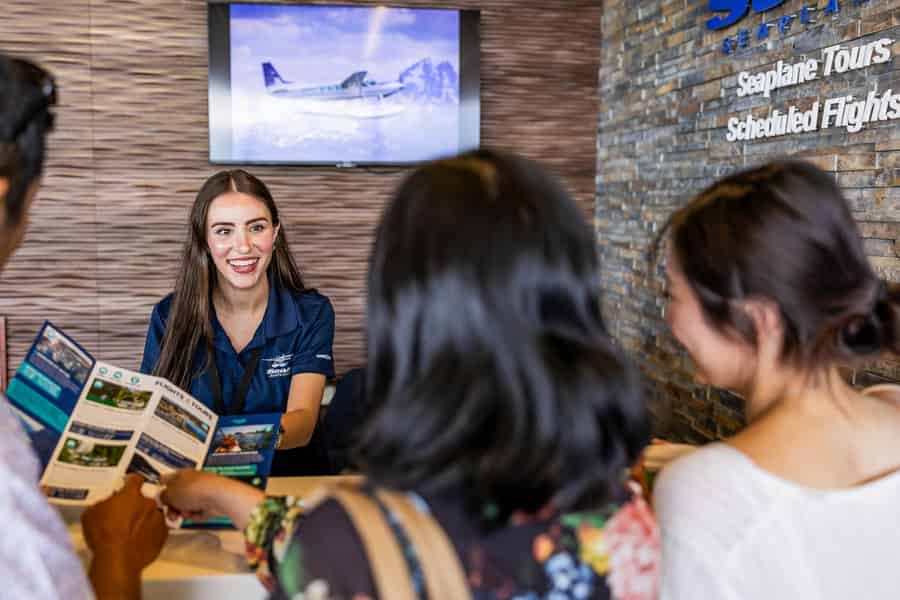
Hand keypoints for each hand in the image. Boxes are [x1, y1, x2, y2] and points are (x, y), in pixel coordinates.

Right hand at [82, 474, 167, 599]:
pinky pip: (158, 531)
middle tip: (126, 516)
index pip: (135, 480)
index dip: (130, 482)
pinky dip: (151, 534)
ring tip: (134, 532)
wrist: (117, 559)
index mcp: (131, 495)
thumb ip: (103, 504)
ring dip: (146, 520)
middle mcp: (149, 503)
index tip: (127, 484)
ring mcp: (159, 520)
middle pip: (145, 500)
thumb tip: (109, 504)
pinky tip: (141, 542)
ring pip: (153, 515)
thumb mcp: (92, 513)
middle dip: (137, 505)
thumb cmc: (102, 533)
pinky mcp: (163, 537)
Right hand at [159, 469, 225, 521]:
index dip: (161, 487)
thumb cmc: (191, 491)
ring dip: (183, 512)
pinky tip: (196, 514)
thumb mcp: (170, 494)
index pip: (167, 478)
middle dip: (172, 507)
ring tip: (184, 514)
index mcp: (181, 474)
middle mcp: (191, 481)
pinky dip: (195, 515)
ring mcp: (202, 492)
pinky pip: (197, 512)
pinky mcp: (210, 503)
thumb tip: (162, 497)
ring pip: (186, 505)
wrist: (218, 496)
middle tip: (171, 515)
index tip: (158, 497)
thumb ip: (162, 497)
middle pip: (177, 496)